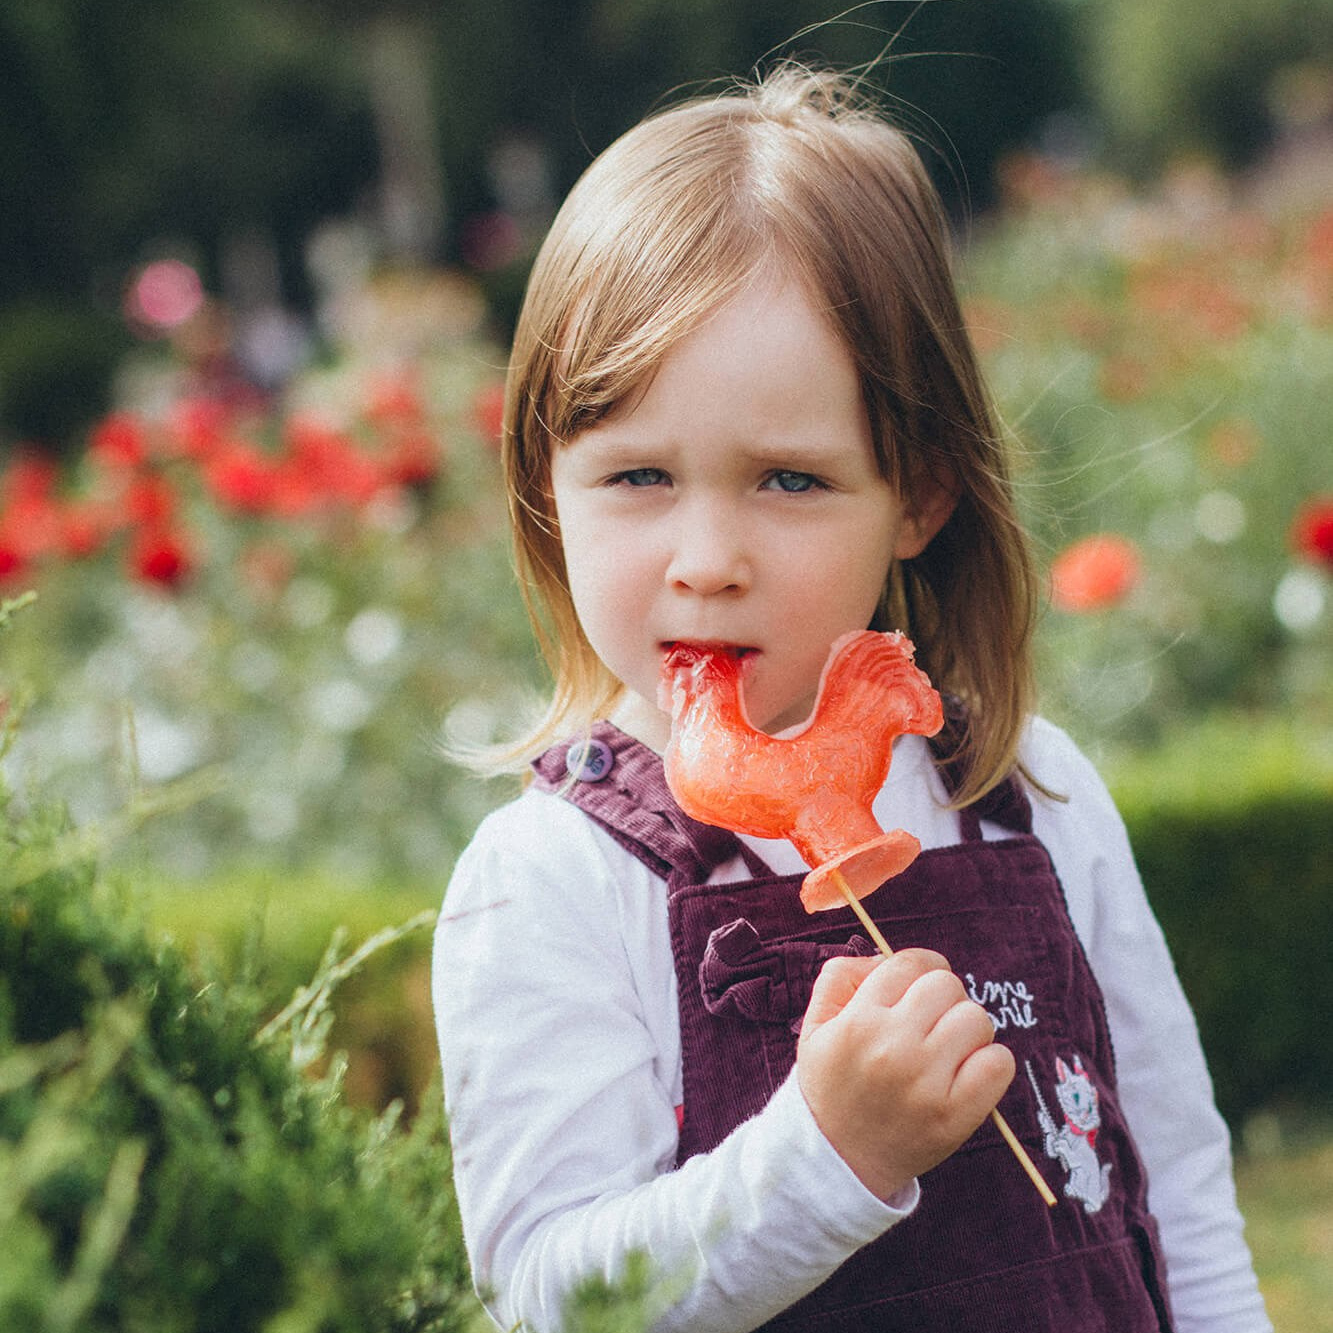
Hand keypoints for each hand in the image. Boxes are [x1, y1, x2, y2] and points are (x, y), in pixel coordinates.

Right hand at [795, 949, 1014, 1201]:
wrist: (838, 1160)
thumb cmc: (832, 1084)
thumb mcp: (816, 1026)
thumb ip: (841, 977)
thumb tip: (886, 957)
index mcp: (858, 1021)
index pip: (909, 963)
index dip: (919, 968)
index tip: (917, 988)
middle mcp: (893, 1047)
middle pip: (947, 985)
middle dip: (942, 998)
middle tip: (930, 1023)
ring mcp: (926, 1083)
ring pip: (977, 1019)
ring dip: (967, 1030)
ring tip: (947, 1051)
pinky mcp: (955, 1115)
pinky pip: (998, 1063)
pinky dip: (990, 1063)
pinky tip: (967, 1073)